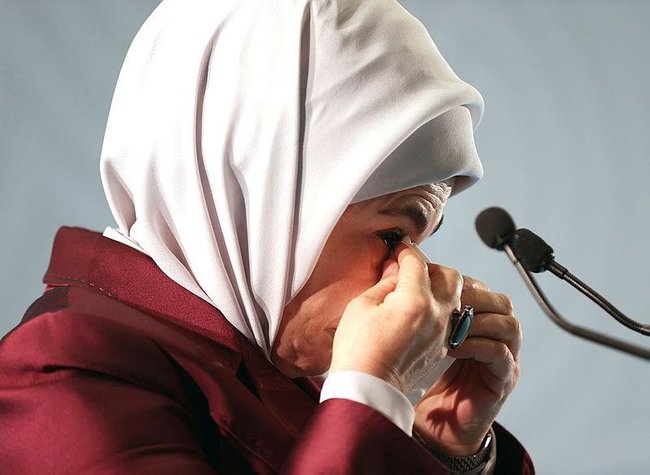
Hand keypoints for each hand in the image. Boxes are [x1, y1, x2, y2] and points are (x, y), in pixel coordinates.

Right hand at [329, 242, 461, 392]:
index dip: (405, 251)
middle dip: (430, 267)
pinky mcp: (443, 346)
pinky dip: (442, 307)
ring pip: (457, 295)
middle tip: (410, 269)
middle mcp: (437, 315)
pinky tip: (422, 310)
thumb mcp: (361, 306)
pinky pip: (453, 316)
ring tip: (418, 289)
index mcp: (415, 301)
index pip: (417, 262)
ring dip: (440, 286)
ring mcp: (443, 332)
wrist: (369, 388)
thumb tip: (395, 270)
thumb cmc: (359, 351)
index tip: (398, 248)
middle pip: (450, 275)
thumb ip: (383, 283)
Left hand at [413, 277, 521, 455]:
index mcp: (474, 322)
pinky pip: (501, 353)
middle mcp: (494, 337)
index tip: (436, 284)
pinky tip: (454, 348)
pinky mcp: (503, 379)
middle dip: (474, 298)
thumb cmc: (421, 381)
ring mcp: (503, 358)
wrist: (433, 428)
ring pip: (509, 324)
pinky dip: (478, 346)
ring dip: (478, 321)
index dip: (462, 283)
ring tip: (450, 327)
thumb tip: (397, 275)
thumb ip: (415, 311)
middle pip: (501, 302)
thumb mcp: (417, 337)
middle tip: (447, 303)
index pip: (481, 289)